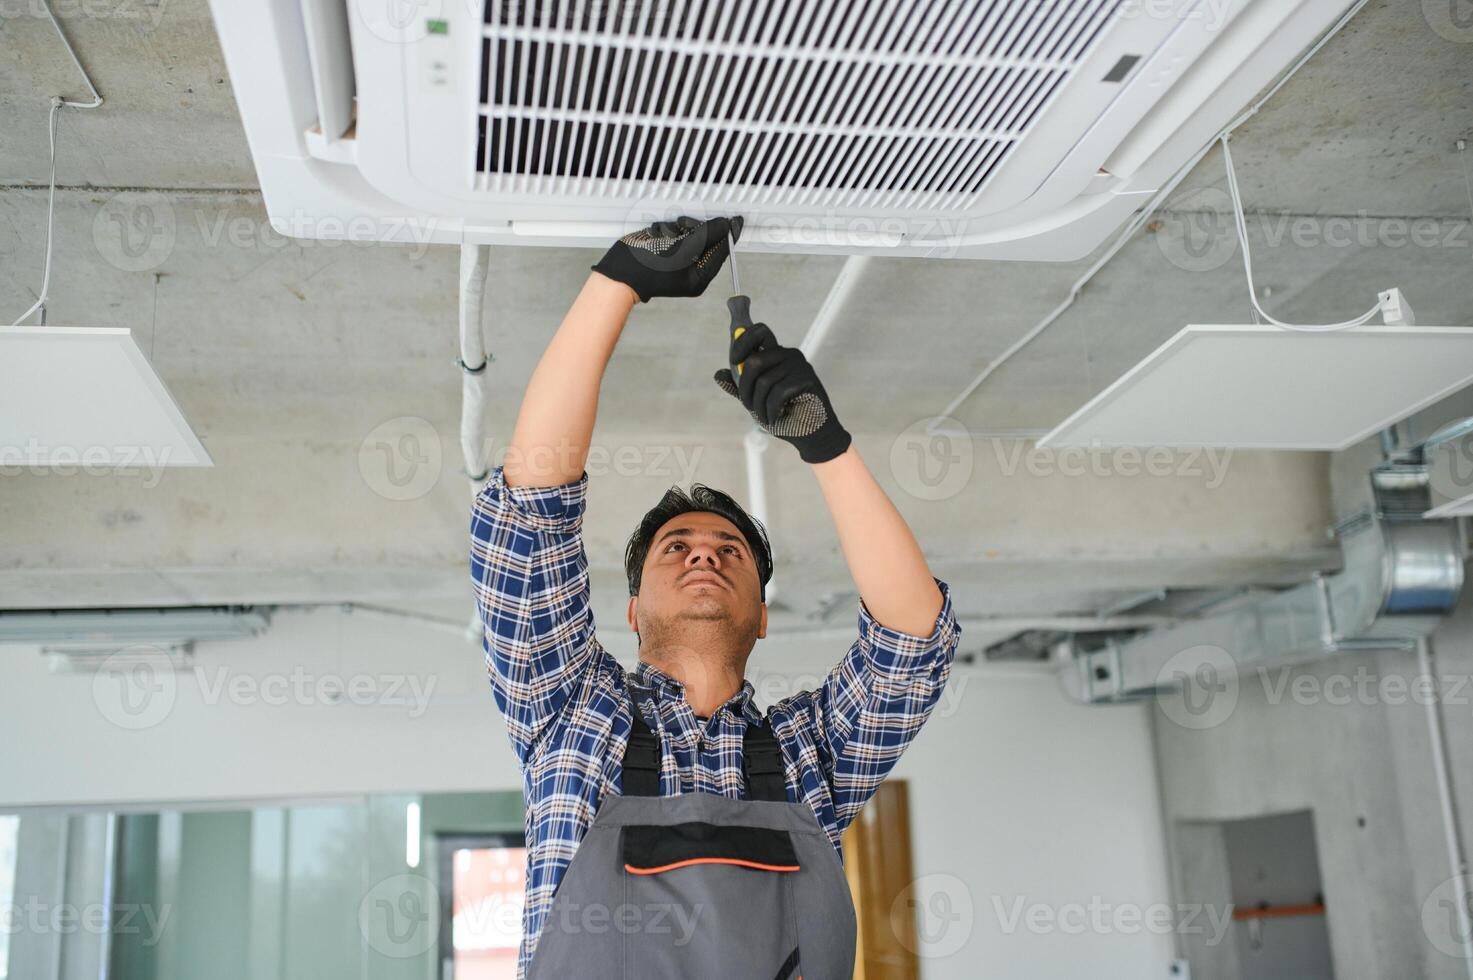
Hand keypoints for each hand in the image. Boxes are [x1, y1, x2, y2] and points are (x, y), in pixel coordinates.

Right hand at [592, 215, 740, 301]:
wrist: (619, 271)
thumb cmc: (648, 269)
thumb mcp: (682, 251)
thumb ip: (706, 236)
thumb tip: (725, 226)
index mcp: (699, 277)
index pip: (721, 251)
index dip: (728, 234)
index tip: (736, 220)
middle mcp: (690, 267)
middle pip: (705, 238)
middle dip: (693, 230)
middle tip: (682, 230)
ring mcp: (677, 258)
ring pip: (688, 231)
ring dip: (676, 229)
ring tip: (664, 237)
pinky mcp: (665, 248)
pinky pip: (673, 231)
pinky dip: (665, 230)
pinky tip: (656, 237)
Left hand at [713, 322, 850, 463]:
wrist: (810, 434)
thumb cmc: (785, 416)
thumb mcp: (756, 400)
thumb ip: (739, 387)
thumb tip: (719, 374)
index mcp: (776, 355)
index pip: (758, 332)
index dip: (742, 341)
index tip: (734, 360)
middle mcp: (788, 355)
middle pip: (754, 360)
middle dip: (745, 388)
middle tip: (748, 406)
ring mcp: (799, 365)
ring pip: (763, 381)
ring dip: (758, 406)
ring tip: (766, 417)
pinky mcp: (806, 379)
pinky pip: (777, 393)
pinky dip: (771, 411)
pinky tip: (777, 418)